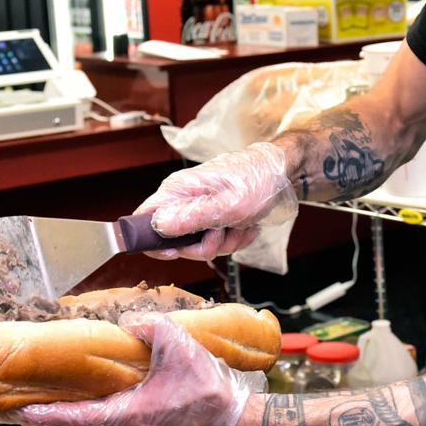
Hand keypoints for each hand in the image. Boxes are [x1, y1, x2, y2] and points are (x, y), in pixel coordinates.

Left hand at [12, 313, 264, 425]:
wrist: (233, 420)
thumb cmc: (205, 390)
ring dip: (73, 413)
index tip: (21, 412)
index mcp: (125, 414)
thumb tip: (127, 323)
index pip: (74, 417)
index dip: (45, 415)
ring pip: (95, 423)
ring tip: (52, 398)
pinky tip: (95, 395)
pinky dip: (94, 410)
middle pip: (79, 423)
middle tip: (27, 404)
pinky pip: (111, 420)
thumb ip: (150, 327)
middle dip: (53, 415)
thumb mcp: (178, 347)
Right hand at [137, 142, 295, 261]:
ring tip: (241, 226)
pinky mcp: (214, 216)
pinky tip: (247, 226)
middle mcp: (184, 199)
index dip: (153, 242)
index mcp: (178, 190)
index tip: (175, 252)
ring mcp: (199, 208)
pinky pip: (216, 241)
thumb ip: (190, 217)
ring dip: (224, 243)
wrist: (282, 173)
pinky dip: (234, 238)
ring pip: (199, 244)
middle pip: (174, 240)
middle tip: (222, 234)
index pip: (143, 219)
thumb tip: (157, 226)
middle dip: (202, 246)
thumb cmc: (256, 181)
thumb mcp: (226, 205)